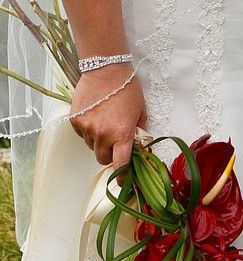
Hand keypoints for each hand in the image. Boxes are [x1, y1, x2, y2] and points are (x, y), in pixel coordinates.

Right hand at [70, 63, 146, 178]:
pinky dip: (86, 128)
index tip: (123, 183)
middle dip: (109, 154)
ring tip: (103, 121)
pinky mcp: (75, 119)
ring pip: (91, 146)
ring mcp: (87, 128)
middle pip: (102, 159)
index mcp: (122, 136)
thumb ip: (138, 134)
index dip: (122, 177)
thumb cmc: (127, 89)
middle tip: (113, 140)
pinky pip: (80, 133)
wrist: (106, 67)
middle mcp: (103, 135)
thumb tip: (138, 149)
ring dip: (97, 140)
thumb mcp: (140, 113)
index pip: (120, 166)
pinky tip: (93, 113)